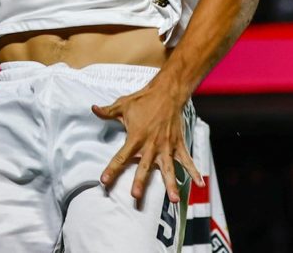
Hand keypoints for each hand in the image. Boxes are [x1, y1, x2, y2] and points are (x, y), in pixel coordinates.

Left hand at [92, 83, 204, 204]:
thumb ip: (107, 111)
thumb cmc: (144, 99)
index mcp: (136, 137)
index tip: (104, 181)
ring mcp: (166, 146)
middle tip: (136, 196)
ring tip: (173, 199)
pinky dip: (194, 171)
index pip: (121, 157)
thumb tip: (93, 109)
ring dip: (171, 184)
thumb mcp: (123, 104)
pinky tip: (200, 184)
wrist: (167, 92)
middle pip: (144, 167)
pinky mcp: (178, 144)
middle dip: (140, 182)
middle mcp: (151, 145)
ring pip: (168, 168)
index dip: (112, 169)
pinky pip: (187, 160)